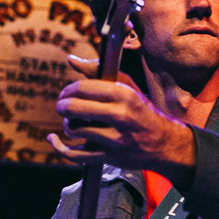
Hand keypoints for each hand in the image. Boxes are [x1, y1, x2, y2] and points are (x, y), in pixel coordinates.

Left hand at [47, 55, 195, 184]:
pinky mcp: (110, 157)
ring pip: (74, 130)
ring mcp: (115, 139)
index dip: (68, 90)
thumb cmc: (142, 112)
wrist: (164, 144)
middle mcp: (120, 116)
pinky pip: (76, 155)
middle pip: (75, 108)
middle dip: (62, 106)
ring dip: (67, 126)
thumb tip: (71, 60)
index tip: (66, 93)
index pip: (83, 88)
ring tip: (71, 124)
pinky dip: (60, 148)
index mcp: (123, 95)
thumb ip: (99, 72)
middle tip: (62, 107)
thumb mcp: (127, 88)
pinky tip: (54, 139)